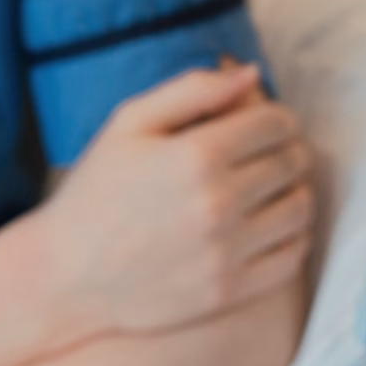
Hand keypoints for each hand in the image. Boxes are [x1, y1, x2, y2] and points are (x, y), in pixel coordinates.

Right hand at [40, 62, 314, 338]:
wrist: (65, 274)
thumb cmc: (97, 190)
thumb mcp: (129, 123)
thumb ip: (193, 90)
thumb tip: (251, 73)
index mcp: (195, 155)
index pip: (276, 124)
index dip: (279, 117)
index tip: (266, 124)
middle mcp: (217, 204)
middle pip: (292, 163)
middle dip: (288, 149)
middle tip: (270, 153)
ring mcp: (225, 253)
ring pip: (300, 208)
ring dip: (295, 190)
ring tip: (273, 188)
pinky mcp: (228, 291)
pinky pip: (292, 256)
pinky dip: (293, 235)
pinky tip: (270, 226)